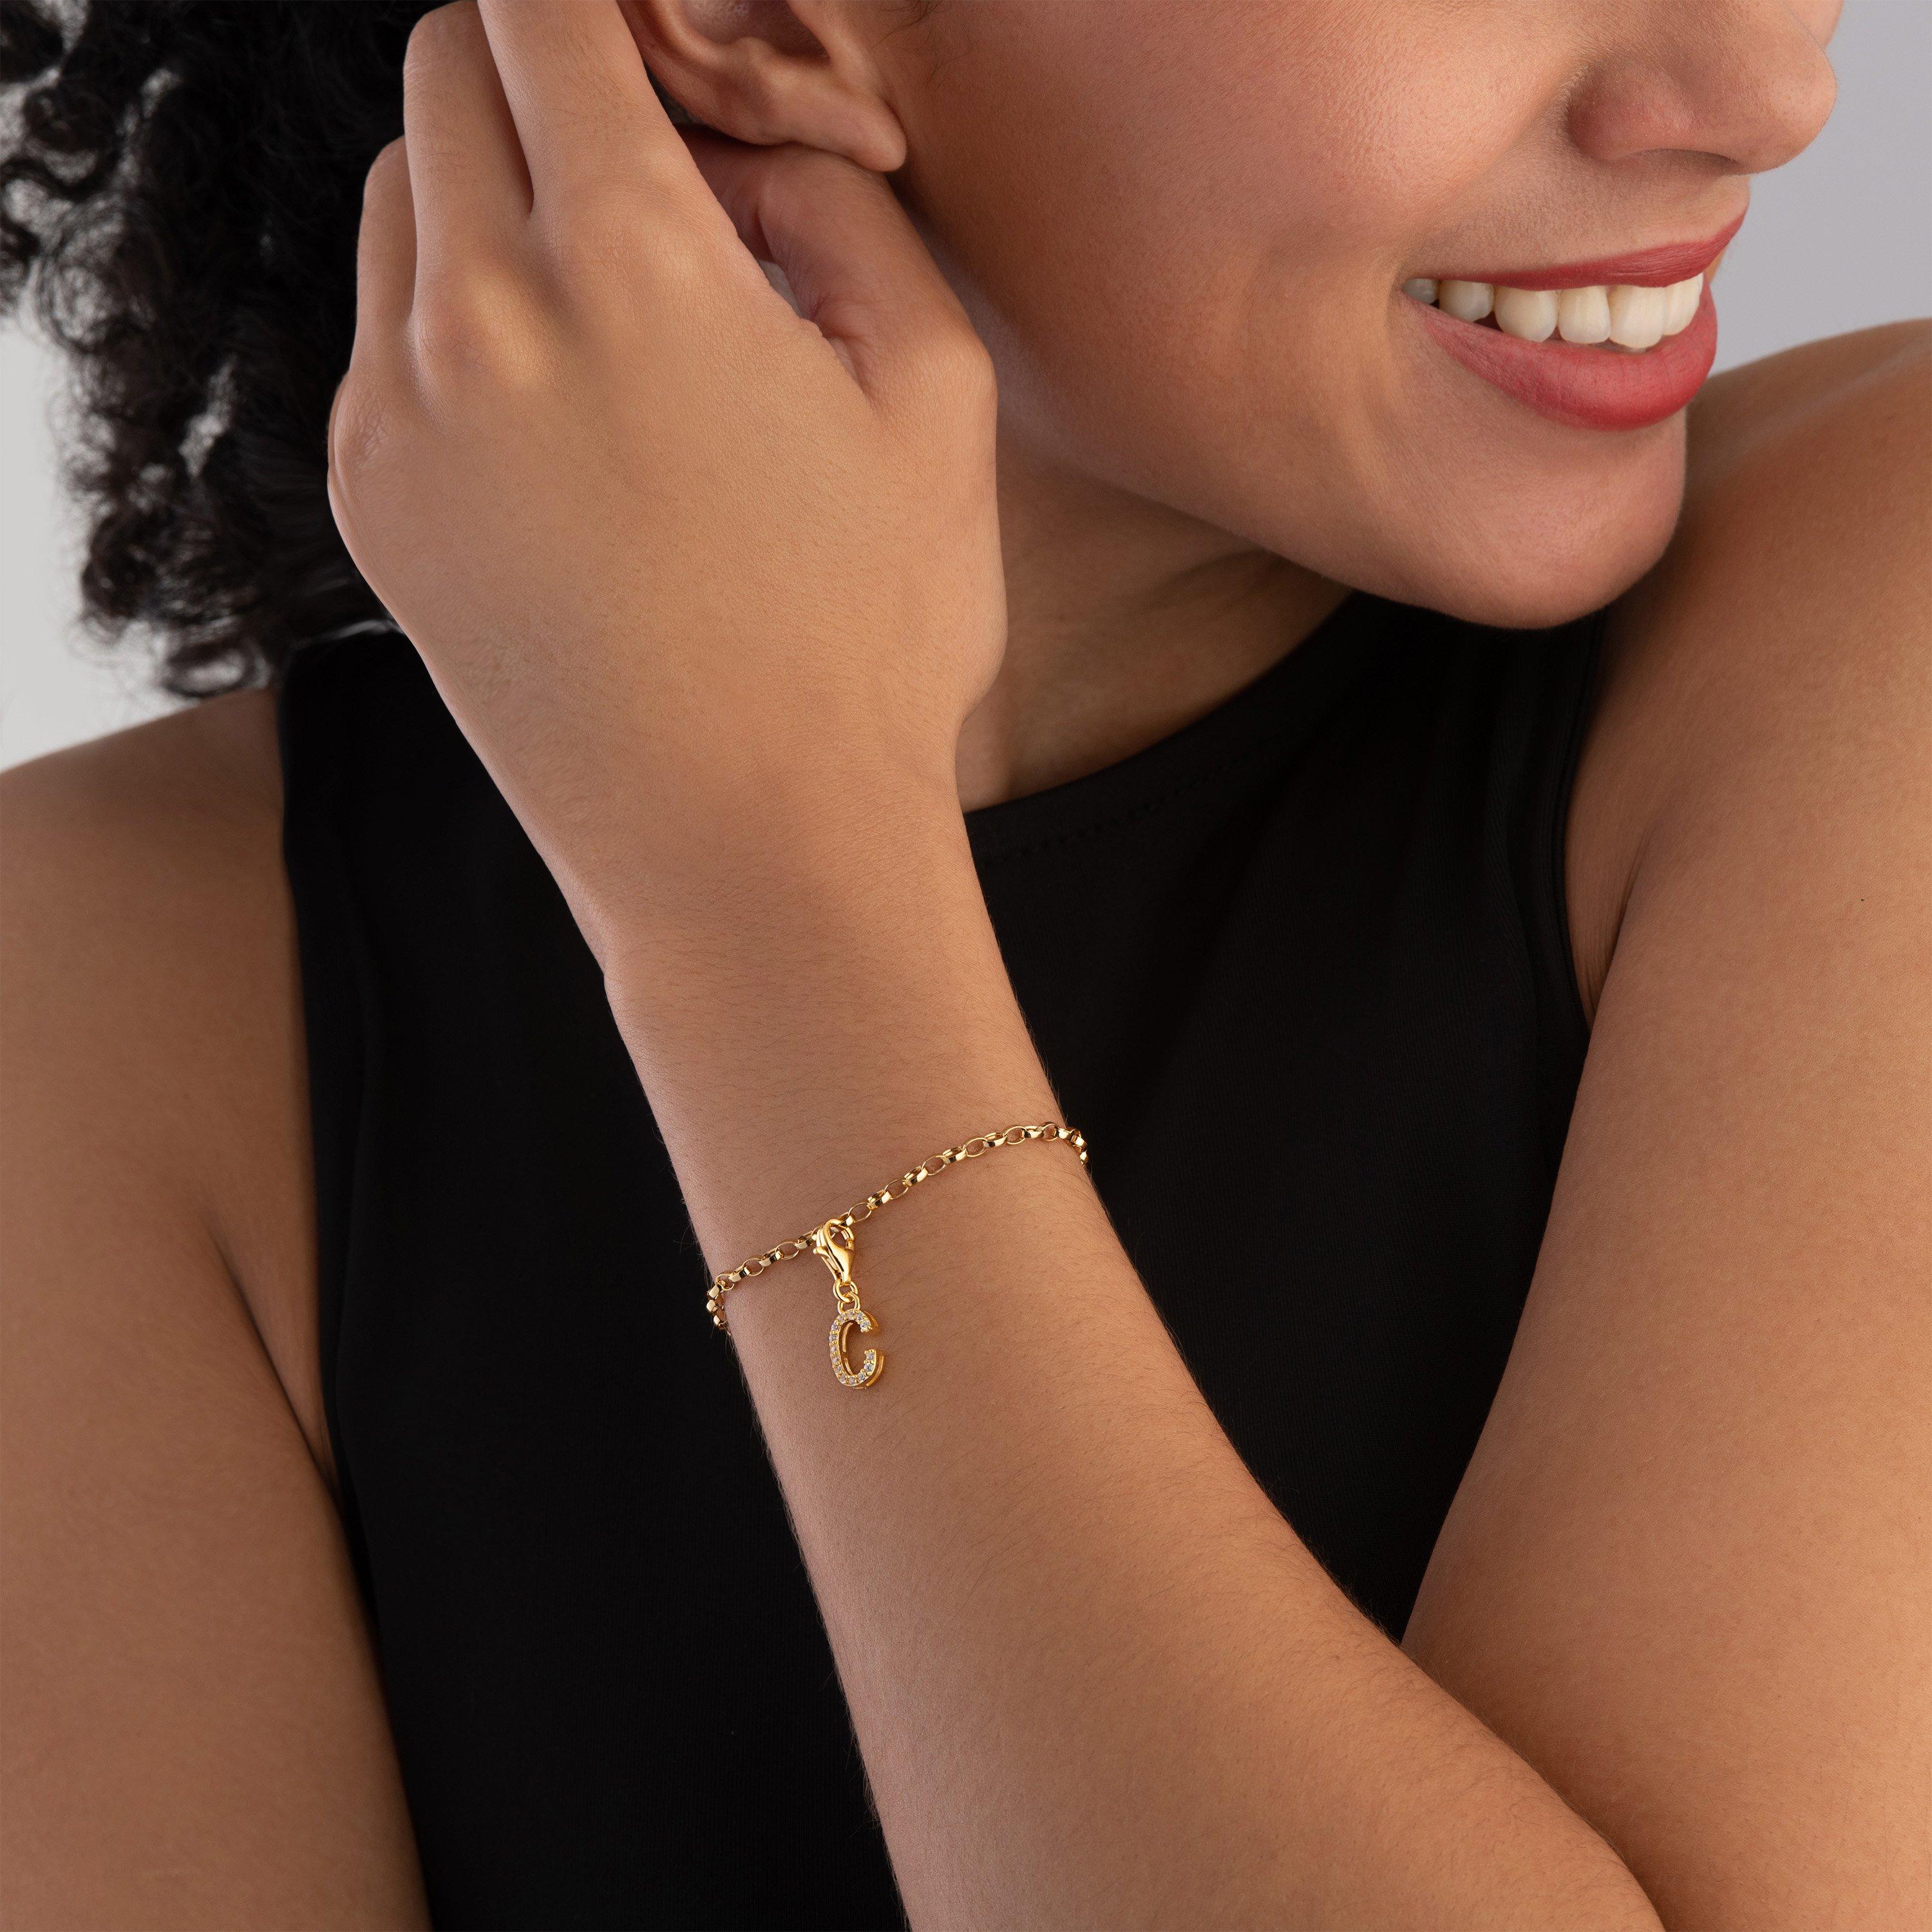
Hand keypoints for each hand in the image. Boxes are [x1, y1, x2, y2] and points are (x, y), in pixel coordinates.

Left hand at [325, 0, 1004, 951]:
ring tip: (613, 316)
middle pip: (448, 75)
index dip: (600, 8)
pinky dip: (458, 326)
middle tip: (653, 179)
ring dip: (490, 200)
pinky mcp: (376, 507)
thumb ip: (836, 209)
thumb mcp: (934, 392)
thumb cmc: (870, 643)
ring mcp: (402, 417)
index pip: (547, 9)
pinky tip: (566, 428)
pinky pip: (386, 341)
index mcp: (632, 259)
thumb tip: (736, 154)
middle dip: (543, 80)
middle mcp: (480, 317)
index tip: (652, 57)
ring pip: (402, 203)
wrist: (755, 854)